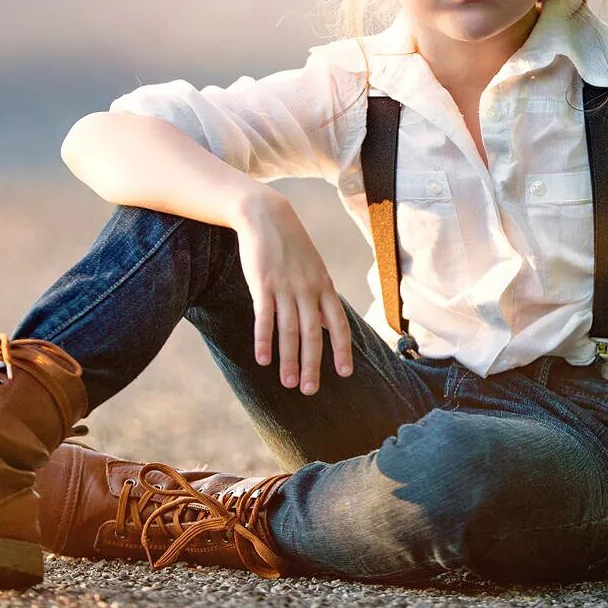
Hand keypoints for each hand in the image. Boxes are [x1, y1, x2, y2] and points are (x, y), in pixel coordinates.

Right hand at [233, 192, 353, 394]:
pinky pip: (265, 317)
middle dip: (313, 365)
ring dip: (289, 359)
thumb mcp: (314, 269)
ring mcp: (286, 287)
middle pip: (314, 334)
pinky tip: (263, 359)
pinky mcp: (263, 284)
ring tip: (289, 383)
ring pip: (290, 330)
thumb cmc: (291, 246)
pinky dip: (264, 340)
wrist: (266, 217)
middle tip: (310, 390)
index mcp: (324, 287)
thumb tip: (327, 326)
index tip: (345, 372)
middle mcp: (308, 289)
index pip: (339, 324)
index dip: (342, 349)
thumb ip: (321, 298)